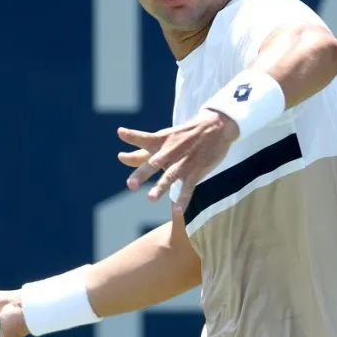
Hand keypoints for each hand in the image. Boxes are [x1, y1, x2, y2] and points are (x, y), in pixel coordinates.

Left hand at [117, 109, 238, 212]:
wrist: (216, 125)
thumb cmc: (185, 134)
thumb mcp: (164, 138)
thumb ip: (143, 151)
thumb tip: (122, 158)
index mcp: (161, 141)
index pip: (144, 139)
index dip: (132, 137)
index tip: (120, 136)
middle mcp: (170, 150)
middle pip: (154, 162)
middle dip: (142, 173)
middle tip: (131, 184)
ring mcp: (183, 161)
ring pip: (171, 175)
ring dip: (161, 187)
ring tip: (151, 198)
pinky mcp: (196, 170)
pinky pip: (188, 186)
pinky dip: (183, 198)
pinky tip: (177, 211)